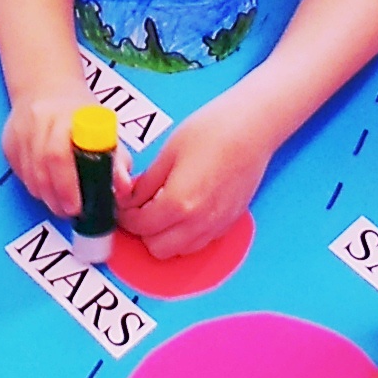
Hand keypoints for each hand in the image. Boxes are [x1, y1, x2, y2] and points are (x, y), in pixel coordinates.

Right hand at [2, 82, 129, 221]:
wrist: (45, 85)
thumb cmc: (80, 110)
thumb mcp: (105, 127)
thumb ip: (117, 158)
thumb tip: (124, 188)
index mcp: (66, 116)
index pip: (58, 156)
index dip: (67, 186)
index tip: (78, 207)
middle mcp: (38, 122)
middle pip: (41, 171)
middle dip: (57, 199)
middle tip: (71, 213)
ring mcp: (19, 133)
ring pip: (29, 177)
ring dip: (46, 197)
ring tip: (62, 204)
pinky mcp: (8, 143)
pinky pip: (20, 174)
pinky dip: (35, 187)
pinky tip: (48, 188)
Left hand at [120, 93, 271, 258]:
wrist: (253, 126)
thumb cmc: (212, 130)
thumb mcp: (168, 153)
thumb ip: (146, 184)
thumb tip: (130, 199)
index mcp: (178, 203)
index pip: (140, 226)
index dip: (126, 216)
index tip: (124, 205)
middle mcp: (199, 222)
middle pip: (157, 248)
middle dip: (144, 231)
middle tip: (140, 208)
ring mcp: (217, 225)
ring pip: (180, 250)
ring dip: (165, 237)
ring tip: (162, 210)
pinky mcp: (229, 222)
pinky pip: (200, 242)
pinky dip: (186, 235)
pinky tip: (185, 210)